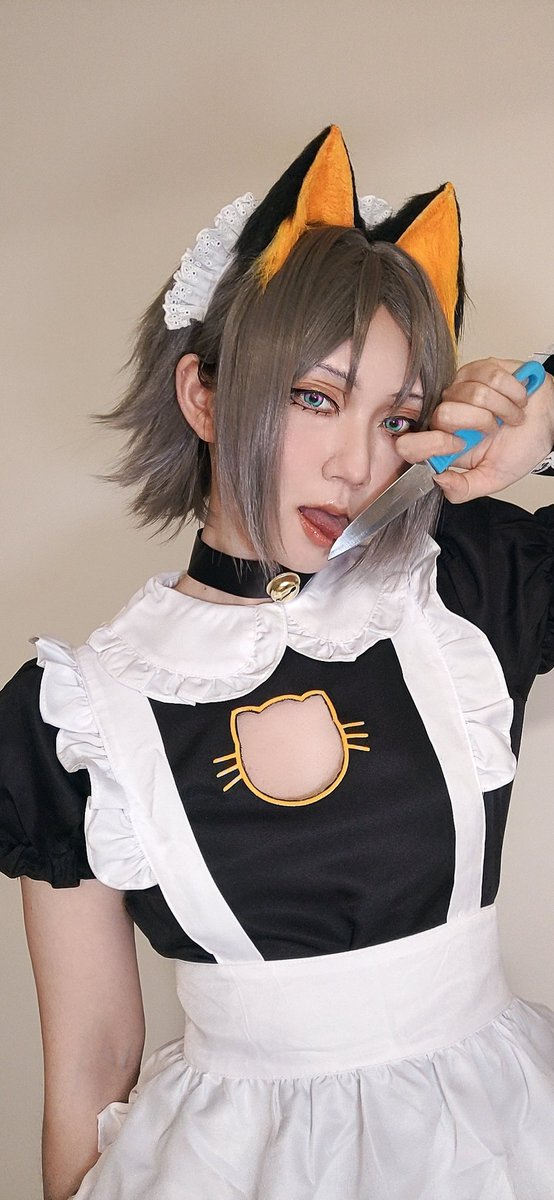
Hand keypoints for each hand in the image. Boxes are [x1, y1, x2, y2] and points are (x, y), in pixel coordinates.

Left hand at [395, 358, 553, 501]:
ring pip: (473, 394)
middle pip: (444, 414)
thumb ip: (463, 489)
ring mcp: (461, 387)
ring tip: (509, 416)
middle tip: (494, 429)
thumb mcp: (493, 478)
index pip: (410, 444)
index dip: (434, 443)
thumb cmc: (521, 446)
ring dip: (502, 409)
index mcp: (444, 443)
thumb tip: (439, 481)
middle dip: (481, 424)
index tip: (460, 445)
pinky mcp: (479, 368)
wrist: (550, 421)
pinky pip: (491, 376)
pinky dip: (513, 392)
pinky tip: (516, 399)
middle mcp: (447, 414)